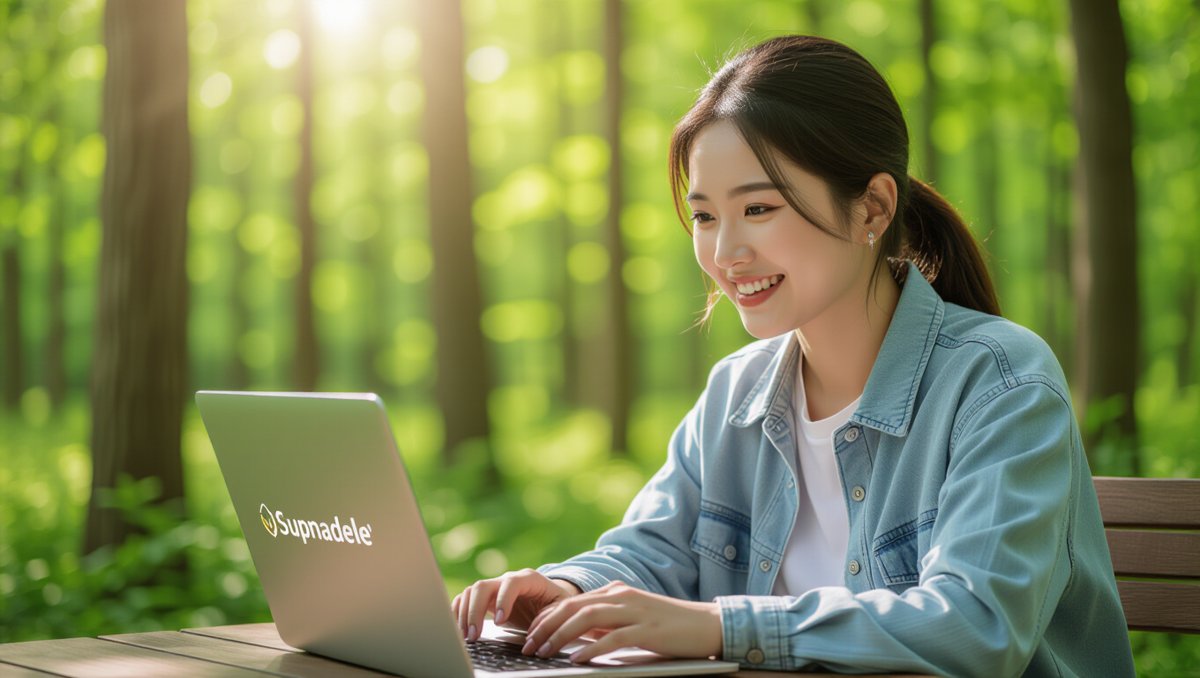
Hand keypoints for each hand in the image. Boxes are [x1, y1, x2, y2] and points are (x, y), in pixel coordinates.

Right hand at [451, 568, 580, 640]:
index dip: (503, 600)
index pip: (511, 582)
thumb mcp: (561, 610)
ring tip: (468, 637)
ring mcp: (494, 587)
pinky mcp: (485, 598)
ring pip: (471, 592)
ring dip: (465, 614)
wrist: (550, 599)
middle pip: (483, 585)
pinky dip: (458, 611)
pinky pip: (465, 599)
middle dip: (475, 610)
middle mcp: (507, 580)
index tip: (500, 622)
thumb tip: (534, 633)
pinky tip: (459, 628)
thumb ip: (550, 617)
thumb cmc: (557, 605)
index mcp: (529, 579)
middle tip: (475, 635)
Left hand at [521, 581, 722, 663]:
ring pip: (586, 619)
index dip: (546, 617)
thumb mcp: (631, 620)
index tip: (529, 634)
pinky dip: (590, 649)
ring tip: (544, 652)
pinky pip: (612, 638)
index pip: (571, 601)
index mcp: (615, 592)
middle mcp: (621, 596)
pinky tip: (576, 659)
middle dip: (545, 627)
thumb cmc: (669, 626)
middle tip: (528, 646)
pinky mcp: (647, 629)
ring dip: (560, 636)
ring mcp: (634, 611)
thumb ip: (606, 623)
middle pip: (572, 607)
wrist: (707, 624)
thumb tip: (577, 636)